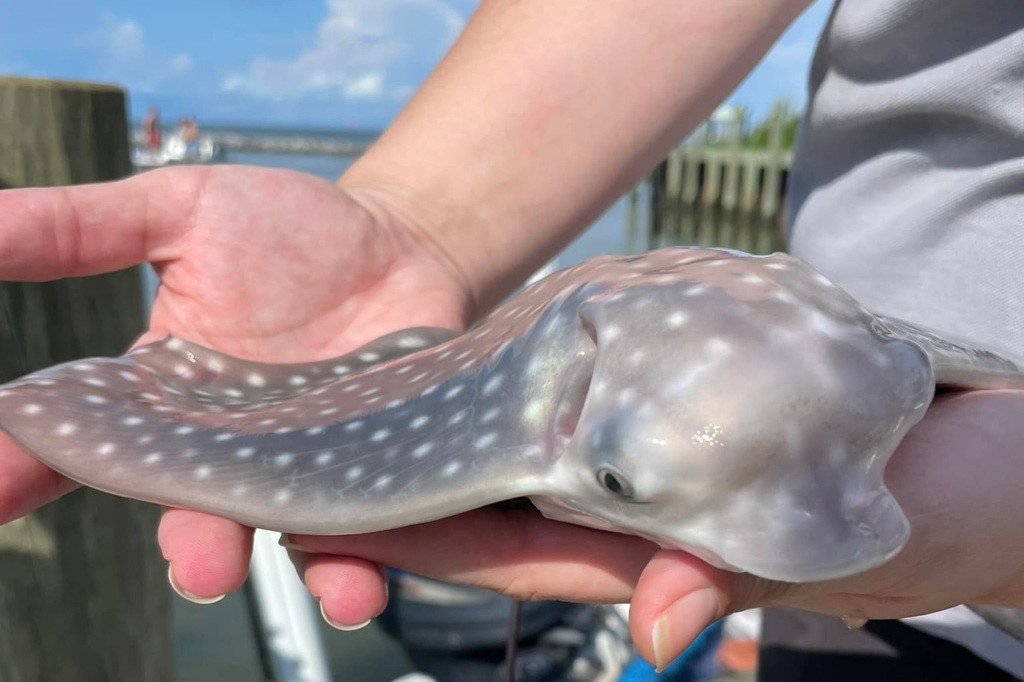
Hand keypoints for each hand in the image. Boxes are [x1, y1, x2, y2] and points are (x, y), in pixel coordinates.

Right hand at [0, 164, 472, 613]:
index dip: (24, 467)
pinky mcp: (373, 471)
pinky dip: (358, 562)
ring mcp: (302, 464)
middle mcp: (225, 446)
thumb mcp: (180, 209)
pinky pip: (364, 530)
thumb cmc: (287, 228)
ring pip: (281, 534)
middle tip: (197, 567)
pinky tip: (357, 584)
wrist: (401, 241)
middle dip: (190, 543)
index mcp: (162, 391)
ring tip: (289, 586)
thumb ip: (81, 228)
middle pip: (192, 508)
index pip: (81, 440)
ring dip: (291, 569)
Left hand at [287, 389, 1023, 667]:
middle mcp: (643, 508)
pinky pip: (584, 400)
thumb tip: (660, 633)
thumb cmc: (933, 498)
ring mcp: (654, 458)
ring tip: (352, 416)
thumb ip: (747, 574)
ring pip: (533, 453)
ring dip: (451, 440)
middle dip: (409, 498)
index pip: (526, 550)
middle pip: (503, 504)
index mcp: (665, 550)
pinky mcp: (675, 407)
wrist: (986, 441)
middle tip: (301, 472)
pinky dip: (526, 386)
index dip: (433, 541)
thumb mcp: (852, 544)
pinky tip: (466, 362)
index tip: (342, 524)